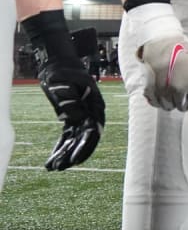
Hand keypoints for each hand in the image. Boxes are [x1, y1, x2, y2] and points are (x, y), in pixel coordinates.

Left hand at [21, 11, 107, 169]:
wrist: (59, 62)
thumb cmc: (64, 70)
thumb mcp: (66, 82)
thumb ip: (69, 98)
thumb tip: (72, 115)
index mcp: (94, 106)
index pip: (92, 132)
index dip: (84, 148)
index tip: (74, 160)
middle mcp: (91, 113)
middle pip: (84, 140)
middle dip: (73, 155)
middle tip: (60, 167)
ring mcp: (81, 115)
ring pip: (74, 140)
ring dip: (64, 153)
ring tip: (52, 167)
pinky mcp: (71, 116)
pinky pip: (67, 135)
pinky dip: (60, 146)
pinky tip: (52, 158)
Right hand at [130, 3, 187, 122]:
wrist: (162, 43)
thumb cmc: (185, 52)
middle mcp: (177, 90)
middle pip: (181, 108)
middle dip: (183, 104)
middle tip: (183, 95)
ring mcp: (163, 90)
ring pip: (168, 107)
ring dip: (171, 103)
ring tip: (172, 93)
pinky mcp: (150, 88)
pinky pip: (154, 103)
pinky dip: (158, 101)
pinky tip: (160, 96)